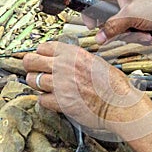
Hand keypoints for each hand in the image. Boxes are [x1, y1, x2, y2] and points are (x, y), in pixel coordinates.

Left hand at [23, 41, 151, 139]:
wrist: (120, 104)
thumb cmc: (113, 85)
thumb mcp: (95, 62)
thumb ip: (76, 60)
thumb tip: (62, 60)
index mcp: (74, 54)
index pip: (43, 47)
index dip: (41, 53)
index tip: (42, 57)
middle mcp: (63, 67)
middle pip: (30, 61)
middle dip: (31, 66)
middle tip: (35, 70)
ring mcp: (60, 85)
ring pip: (32, 80)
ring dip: (37, 83)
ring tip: (45, 86)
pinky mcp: (60, 103)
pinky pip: (41, 99)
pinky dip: (45, 100)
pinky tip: (54, 99)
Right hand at [85, 0, 151, 43]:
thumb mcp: (130, 16)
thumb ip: (112, 27)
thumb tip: (99, 37)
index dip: (89, 13)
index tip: (91, 26)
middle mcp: (122, 1)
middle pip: (107, 21)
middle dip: (120, 31)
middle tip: (127, 30)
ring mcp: (130, 14)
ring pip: (120, 31)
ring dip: (134, 36)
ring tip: (145, 33)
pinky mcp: (139, 23)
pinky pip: (132, 35)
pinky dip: (141, 38)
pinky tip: (151, 36)